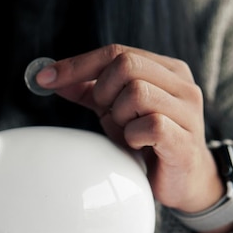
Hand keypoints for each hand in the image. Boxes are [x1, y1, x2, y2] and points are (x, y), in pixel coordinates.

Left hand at [37, 44, 230, 232]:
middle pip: (126, 65)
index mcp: (167, 69)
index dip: (77, 64)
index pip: (116, 52)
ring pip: (137, 92)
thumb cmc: (149, 140)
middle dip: (104, 92)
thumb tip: (49, 76)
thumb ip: (88, 91)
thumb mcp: (115, 110)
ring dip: (119, 116)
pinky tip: (137, 147)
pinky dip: (132, 136)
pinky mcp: (185, 140)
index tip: (44, 78)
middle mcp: (182, 84)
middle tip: (107, 115)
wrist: (183, 181)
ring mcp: (188, 111)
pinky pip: (150, 125)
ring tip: (127, 132)